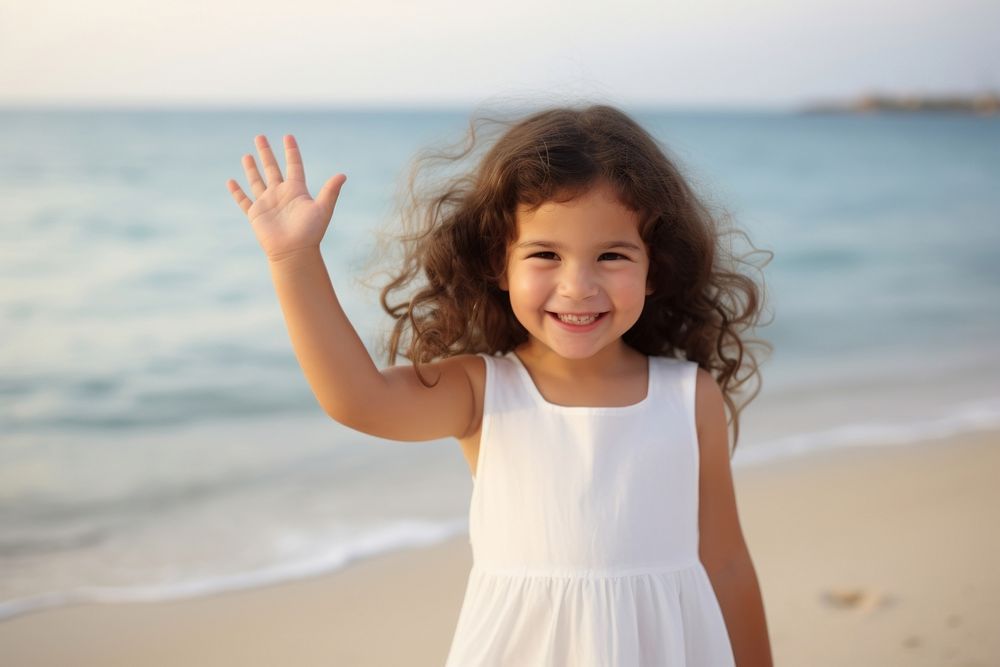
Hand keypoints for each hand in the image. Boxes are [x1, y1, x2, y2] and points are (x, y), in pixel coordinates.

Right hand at [227, 134, 346, 261]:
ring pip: (257, 181)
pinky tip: (231, 181)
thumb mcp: (322, 209)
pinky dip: (237, 192)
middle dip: (266, 152)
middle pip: (272, 168)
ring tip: (247, 155)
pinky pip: (244, 201)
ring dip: (251, 168)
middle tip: (260, 136)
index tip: (288, 136)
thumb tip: (343, 175)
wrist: (294, 252)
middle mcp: (281, 194)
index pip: (294, 165)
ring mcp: (267, 203)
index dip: (291, 151)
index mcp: (296, 190)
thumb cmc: (310, 233)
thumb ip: (330, 191)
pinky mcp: (256, 214)